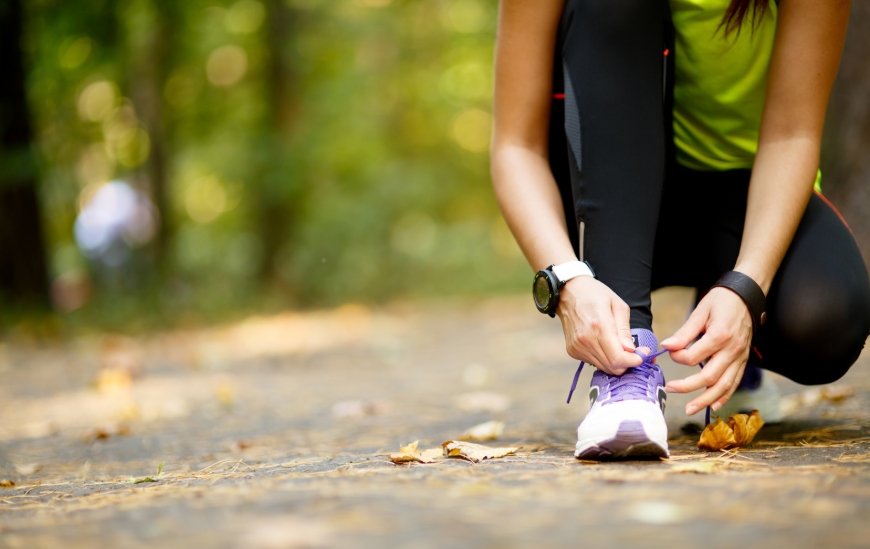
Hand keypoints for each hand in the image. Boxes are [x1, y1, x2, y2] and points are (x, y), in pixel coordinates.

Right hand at [556, 277, 644, 374]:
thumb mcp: (617, 305)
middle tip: (634, 351)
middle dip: (628, 363)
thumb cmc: (594, 294)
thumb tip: (631, 350)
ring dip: (616, 361)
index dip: (634, 361)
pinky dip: (603, 358)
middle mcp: (586, 340)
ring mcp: (578, 347)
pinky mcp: (573, 351)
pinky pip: (593, 362)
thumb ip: (625, 330)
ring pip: (604, 367)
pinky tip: (604, 344)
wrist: (567, 293)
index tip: (643, 354)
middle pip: (612, 367)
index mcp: (599, 326)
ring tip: (618, 346)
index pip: (618, 358)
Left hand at [661, 288, 753, 415]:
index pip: (694, 357)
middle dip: (688, 386)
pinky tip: (714, 406)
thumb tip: (666, 346)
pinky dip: (724, 396)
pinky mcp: (743, 361)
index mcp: (720, 335)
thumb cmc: (721, 302)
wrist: (746, 297)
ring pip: (723, 385)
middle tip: (670, 389)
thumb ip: (684, 332)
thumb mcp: (700, 312)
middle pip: (709, 376)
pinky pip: (735, 382)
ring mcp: (739, 357)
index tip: (670, 352)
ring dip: (706, 400)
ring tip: (690, 409)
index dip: (678, 357)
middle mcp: (732, 350)